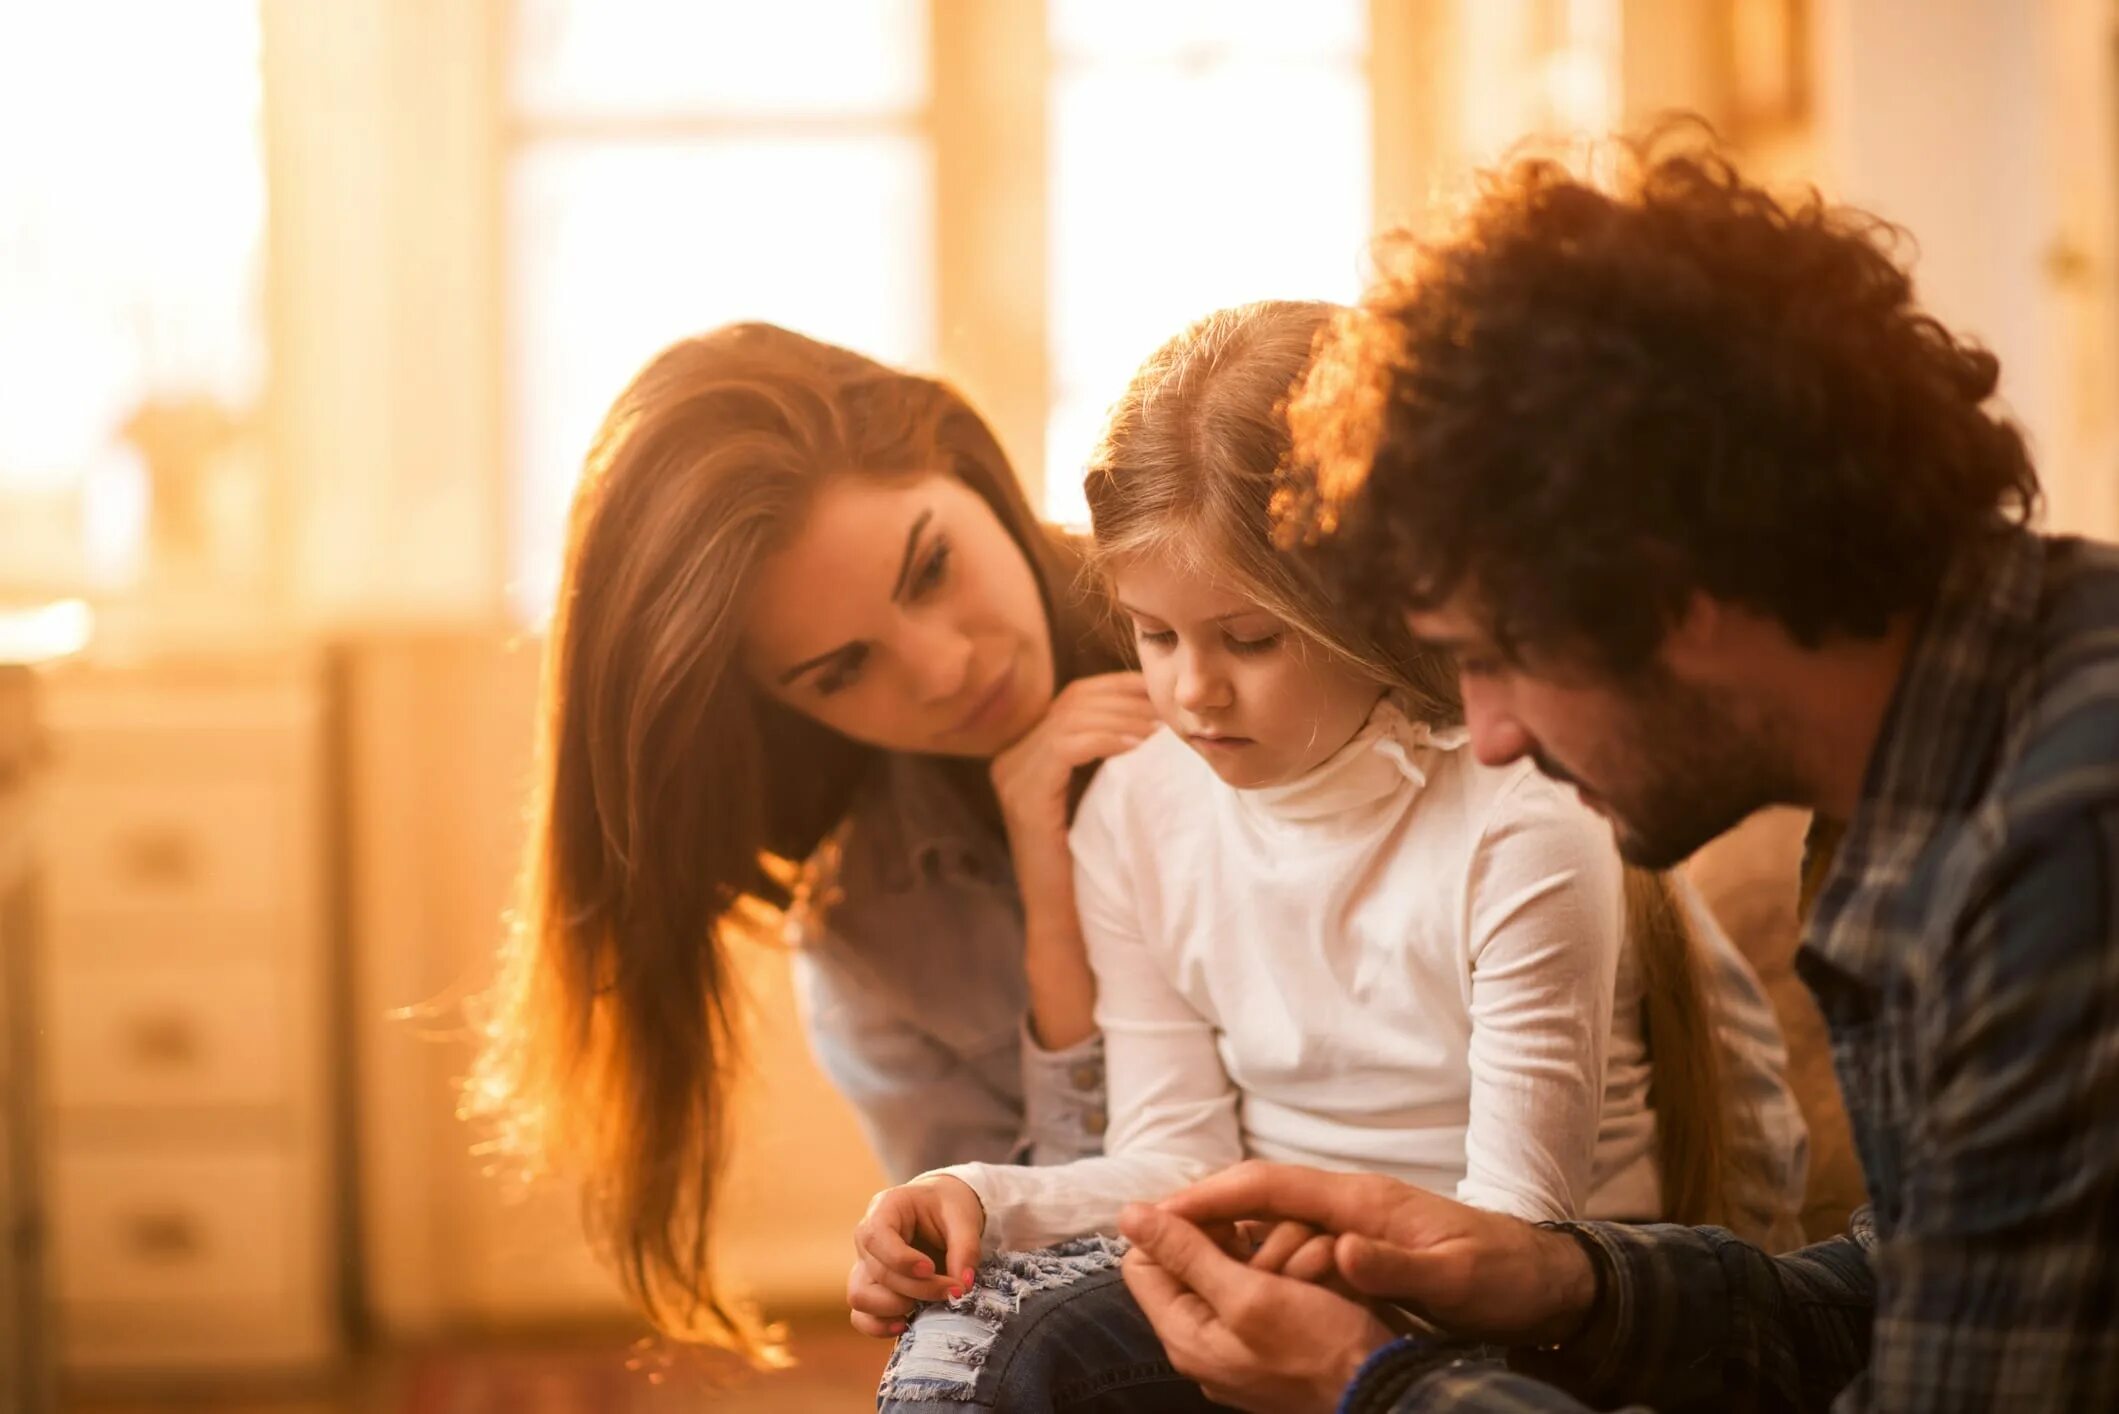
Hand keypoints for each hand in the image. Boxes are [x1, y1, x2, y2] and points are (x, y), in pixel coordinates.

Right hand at [847, 1176, 984, 1336]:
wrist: (943, 1211)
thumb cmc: (949, 1207)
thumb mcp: (963, 1216)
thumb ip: (966, 1247)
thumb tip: (964, 1285)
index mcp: (885, 1208)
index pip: (876, 1236)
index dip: (900, 1259)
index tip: (931, 1269)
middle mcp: (867, 1238)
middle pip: (878, 1272)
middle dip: (917, 1288)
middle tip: (953, 1291)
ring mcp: (865, 1265)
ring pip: (860, 1297)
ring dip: (894, 1308)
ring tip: (927, 1306)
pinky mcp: (872, 1289)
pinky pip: (861, 1316)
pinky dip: (880, 1326)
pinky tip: (907, 1324)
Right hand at [989, 672, 1155, 891]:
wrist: (1064, 919)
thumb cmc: (1090, 860)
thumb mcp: (1096, 796)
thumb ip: (1103, 756)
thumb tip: (1150, 716)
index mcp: (1023, 753)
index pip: (1072, 697)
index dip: (1118, 687)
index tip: (1159, 691)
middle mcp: (1009, 759)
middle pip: (1072, 702)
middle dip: (1125, 699)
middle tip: (1166, 710)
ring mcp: (1012, 777)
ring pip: (1070, 719)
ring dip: (1122, 717)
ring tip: (1159, 728)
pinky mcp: (1024, 798)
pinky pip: (1065, 747)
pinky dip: (1105, 739)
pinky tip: (1136, 746)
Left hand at [1119, 1202, 1393, 1413]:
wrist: (1383, 1394)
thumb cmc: (1318, 1350)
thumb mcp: (1248, 1294)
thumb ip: (1186, 1254)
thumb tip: (1128, 1215)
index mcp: (1184, 1333)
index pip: (1144, 1260)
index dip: (1174, 1227)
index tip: (1222, 1213)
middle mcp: (1204, 1339)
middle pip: (1196, 1259)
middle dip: (1238, 1240)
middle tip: (1278, 1245)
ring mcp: (1240, 1340)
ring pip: (1240, 1265)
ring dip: (1276, 1252)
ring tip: (1311, 1266)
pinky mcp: (1275, 1337)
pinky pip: (1271, 1287)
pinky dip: (1295, 1270)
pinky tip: (1322, 1273)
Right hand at [1157, 1161, 1596, 1345]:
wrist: (1548, 1281)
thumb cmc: (1505, 1278)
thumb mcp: (1456, 1279)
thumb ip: (1395, 1264)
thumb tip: (1338, 1249)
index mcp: (1363, 1201)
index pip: (1268, 1184)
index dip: (1210, 1195)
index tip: (1160, 1211)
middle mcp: (1352, 1203)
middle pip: (1257, 1198)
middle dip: (1202, 1214)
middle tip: (1147, 1242)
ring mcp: (1357, 1222)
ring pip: (1273, 1221)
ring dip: (1229, 1238)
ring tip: (1178, 1262)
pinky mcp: (1363, 1246)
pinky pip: (1294, 1240)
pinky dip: (1260, 1253)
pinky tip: (1241, 1276)